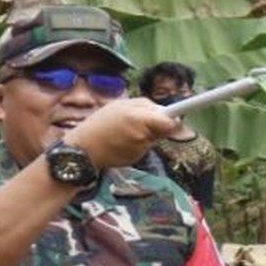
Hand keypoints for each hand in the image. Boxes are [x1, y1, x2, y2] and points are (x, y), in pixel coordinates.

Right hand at [64, 98, 178, 169]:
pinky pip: (145, 146)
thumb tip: (163, 111)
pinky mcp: (138, 159)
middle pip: (163, 128)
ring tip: (125, 129)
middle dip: (157, 123)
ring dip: (147, 132)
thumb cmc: (99, 124)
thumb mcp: (120, 105)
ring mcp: (142, 150)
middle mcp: (144, 137)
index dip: (176, 119)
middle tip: (138, 118)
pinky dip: (139, 142)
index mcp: (140, 120)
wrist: (83, 151)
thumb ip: (144, 107)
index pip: (169, 122)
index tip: (182, 116)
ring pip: (154, 137)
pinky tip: (122, 140)